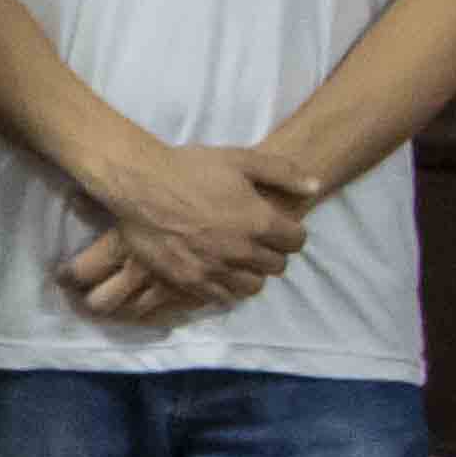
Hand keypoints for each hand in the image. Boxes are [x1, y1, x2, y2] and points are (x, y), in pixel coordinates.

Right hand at [76, 139, 304, 317]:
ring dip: (251, 274)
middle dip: (272, 253)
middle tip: (257, 243)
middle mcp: (243, 251)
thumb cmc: (191, 168)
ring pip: (251, 286)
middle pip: (276, 266)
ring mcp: (215, 269)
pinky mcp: (190, 281)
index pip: (296, 241)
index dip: (291, 233)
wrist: (141, 185)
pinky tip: (217, 273)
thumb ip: (283, 173)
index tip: (279, 228)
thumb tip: (315, 187)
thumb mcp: (241, 159)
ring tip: (238, 261)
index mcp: (260, 222)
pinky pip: (221, 297)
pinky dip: (225, 288)